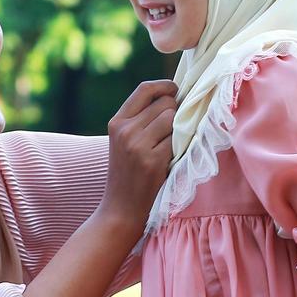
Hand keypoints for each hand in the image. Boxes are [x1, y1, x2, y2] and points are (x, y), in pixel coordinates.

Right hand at [99, 79, 177, 231]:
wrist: (120, 209)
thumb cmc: (128, 174)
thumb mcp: (124, 142)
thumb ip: (141, 119)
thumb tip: (175, 96)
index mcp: (117, 122)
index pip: (144, 89)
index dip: (165, 86)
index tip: (176, 91)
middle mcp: (125, 130)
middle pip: (165, 103)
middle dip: (175, 114)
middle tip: (171, 133)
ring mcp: (137, 145)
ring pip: (173, 119)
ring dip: (178, 131)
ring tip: (169, 147)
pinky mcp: (152, 160)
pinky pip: (178, 140)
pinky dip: (180, 148)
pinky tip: (170, 160)